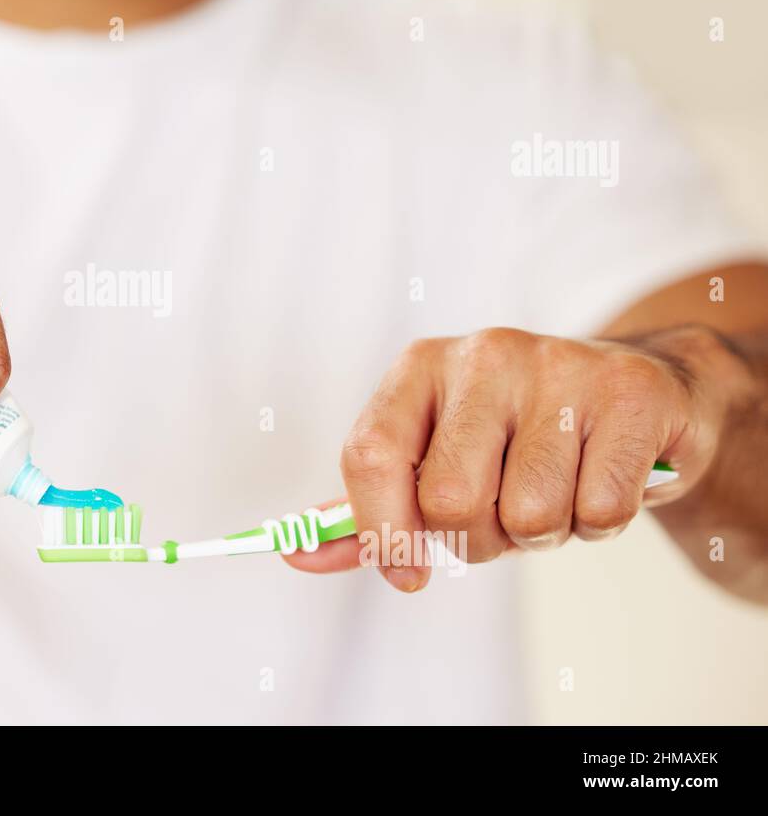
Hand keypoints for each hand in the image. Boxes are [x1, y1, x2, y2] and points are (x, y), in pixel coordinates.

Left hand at [286, 326, 744, 590]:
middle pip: (448, 500)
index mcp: (419, 367)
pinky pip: (599, 513)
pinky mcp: (628, 393)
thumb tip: (296, 553)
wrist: (633, 394)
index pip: (370, 454)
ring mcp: (559, 366)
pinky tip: (599, 479)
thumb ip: (366, 512)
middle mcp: (484, 355)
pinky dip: (599, 524)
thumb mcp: (433, 460)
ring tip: (555, 491)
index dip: (381, 530)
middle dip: (474, 540)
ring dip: (542, 534)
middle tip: (500, 517)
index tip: (406, 573)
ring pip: (529, 516)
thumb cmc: (514, 440)